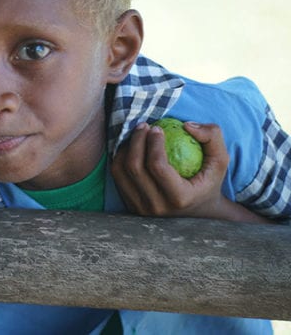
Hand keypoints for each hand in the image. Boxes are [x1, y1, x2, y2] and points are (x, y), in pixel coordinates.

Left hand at [111, 121, 229, 218]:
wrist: (200, 212)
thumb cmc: (209, 181)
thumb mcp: (220, 160)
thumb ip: (212, 137)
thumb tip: (187, 125)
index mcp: (179, 198)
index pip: (158, 166)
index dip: (153, 143)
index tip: (157, 128)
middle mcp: (157, 207)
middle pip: (135, 167)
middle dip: (136, 141)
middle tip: (143, 126)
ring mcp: (140, 209)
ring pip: (120, 172)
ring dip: (125, 148)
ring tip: (137, 134)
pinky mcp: (130, 205)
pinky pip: (117, 177)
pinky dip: (120, 158)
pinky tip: (131, 146)